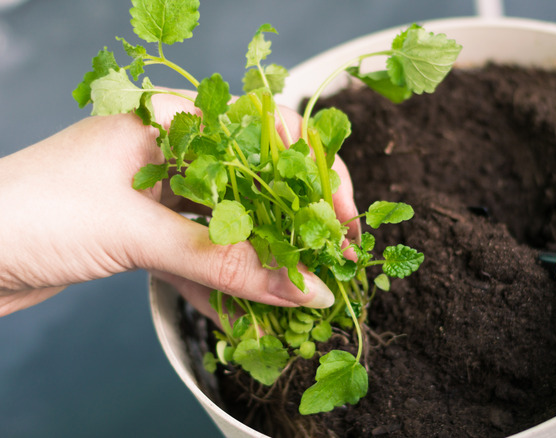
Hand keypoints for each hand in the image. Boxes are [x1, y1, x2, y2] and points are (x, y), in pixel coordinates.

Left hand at [0, 91, 358, 319]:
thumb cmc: (28, 212)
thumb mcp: (138, 233)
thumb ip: (227, 263)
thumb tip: (304, 288)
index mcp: (172, 120)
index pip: (267, 133)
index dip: (315, 174)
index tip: (343, 218)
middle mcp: (173, 151)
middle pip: (257, 182)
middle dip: (299, 224)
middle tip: (335, 261)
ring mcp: (160, 194)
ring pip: (233, 222)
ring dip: (266, 260)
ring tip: (301, 293)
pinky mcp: (147, 233)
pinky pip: (203, 255)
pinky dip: (226, 284)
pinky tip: (249, 313)